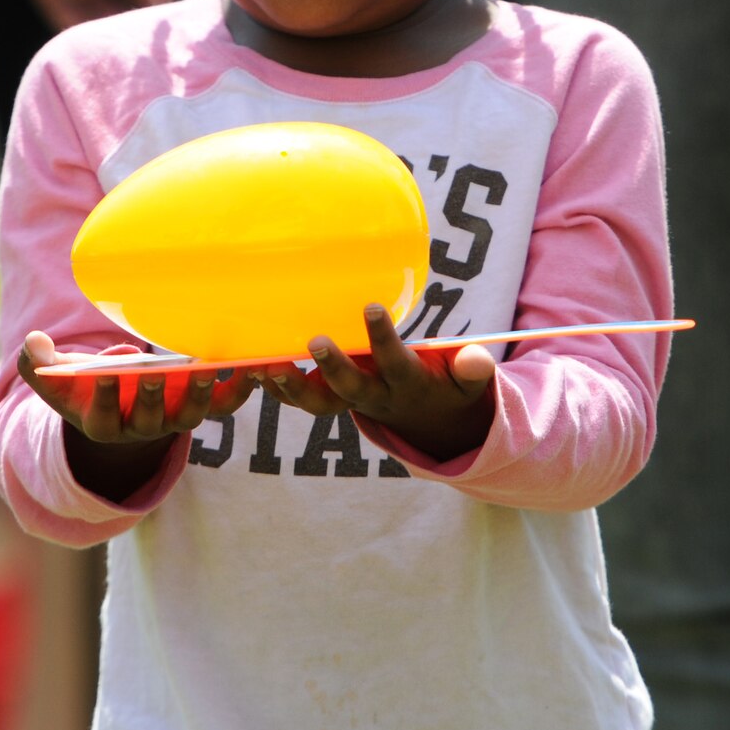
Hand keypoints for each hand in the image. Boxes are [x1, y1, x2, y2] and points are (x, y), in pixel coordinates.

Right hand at [18, 331, 255, 499]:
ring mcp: (171, 420)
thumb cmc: (79, 386)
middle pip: (147, 420)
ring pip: (188, 416)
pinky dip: (238, 390)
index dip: (103, 396)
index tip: (102, 370)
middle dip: (149, 397)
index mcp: (103, 424)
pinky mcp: (198, 407)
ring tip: (207, 368)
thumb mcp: (54, 379)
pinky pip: (223, 406)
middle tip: (150, 373)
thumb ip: (38, 362)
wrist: (115, 403)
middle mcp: (140, 428)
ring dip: (199, 394)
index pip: (102, 418)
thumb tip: (32, 341)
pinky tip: (250, 367)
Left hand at [256, 305, 497, 462]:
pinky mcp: (330, 400)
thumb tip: (477, 356)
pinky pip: (300, 399)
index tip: (371, 307)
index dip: (383, 339)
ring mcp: (349, 401)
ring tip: (268, 366)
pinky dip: (276, 389)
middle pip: (351, 389)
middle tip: (315, 340)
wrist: (427, 423)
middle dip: (333, 369)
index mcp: (407, 384)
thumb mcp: (464, 382)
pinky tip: (253, 368)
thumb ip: (471, 369)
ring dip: (292, 388)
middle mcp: (375, 397)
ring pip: (318, 404)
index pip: (395, 361)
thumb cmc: (445, 384)